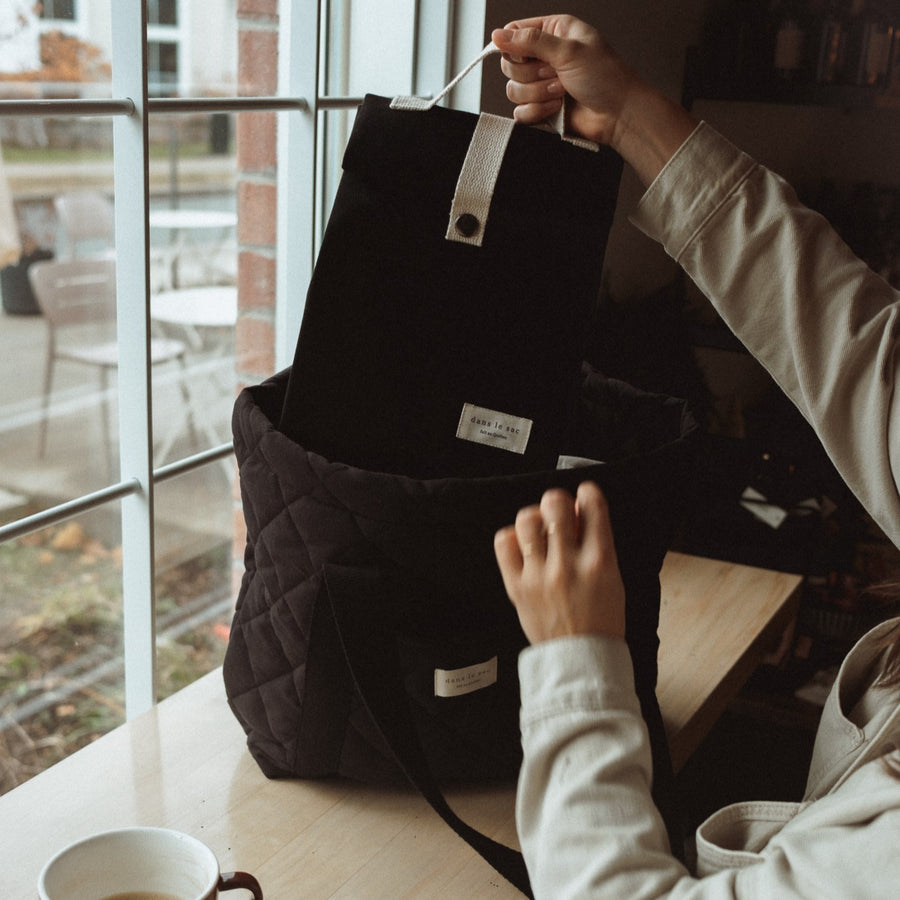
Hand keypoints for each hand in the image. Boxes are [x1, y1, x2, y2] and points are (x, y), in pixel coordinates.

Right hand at [491, 15, 638, 147]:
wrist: (618, 114)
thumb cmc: (605, 77)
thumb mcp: (568, 50)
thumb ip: (530, 42)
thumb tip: (498, 35)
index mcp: (553, 32)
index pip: (514, 33)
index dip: (512, 46)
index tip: (526, 55)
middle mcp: (545, 56)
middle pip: (509, 64)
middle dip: (532, 74)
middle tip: (555, 73)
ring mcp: (542, 84)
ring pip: (513, 90)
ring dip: (537, 94)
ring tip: (561, 92)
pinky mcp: (541, 108)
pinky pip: (520, 112)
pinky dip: (537, 112)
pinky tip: (556, 108)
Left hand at [494, 482, 625, 644]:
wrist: (580, 660)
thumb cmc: (600, 622)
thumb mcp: (614, 580)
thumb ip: (598, 545)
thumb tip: (581, 514)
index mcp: (600, 562)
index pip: (593, 507)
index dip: (588, 493)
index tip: (585, 494)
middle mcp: (568, 565)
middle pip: (555, 506)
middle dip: (558, 501)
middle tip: (558, 510)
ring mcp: (540, 576)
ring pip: (526, 520)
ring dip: (534, 517)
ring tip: (539, 528)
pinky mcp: (517, 587)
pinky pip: (504, 544)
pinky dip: (512, 537)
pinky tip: (522, 545)